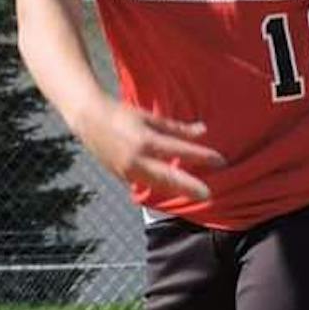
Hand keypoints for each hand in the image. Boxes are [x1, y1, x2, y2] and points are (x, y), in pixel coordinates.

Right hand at [74, 101, 224, 200]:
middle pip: (169, 177)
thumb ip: (177, 128)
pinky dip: (161, 188)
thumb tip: (203, 130)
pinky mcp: (121, 177)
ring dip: (177, 191)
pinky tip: (174, 191)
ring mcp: (127, 171)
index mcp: (145, 140)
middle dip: (189, 186)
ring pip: (157, 186)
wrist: (88, 120)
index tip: (220, 160)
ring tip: (195, 194)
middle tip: (208, 194)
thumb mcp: (150, 118)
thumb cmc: (121, 115)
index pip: (180, 151)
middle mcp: (136, 159)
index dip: (201, 156)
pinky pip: (145, 185)